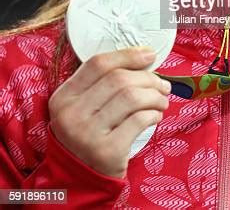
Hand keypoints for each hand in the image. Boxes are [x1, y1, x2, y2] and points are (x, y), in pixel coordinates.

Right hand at [48, 46, 170, 177]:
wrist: (80, 179)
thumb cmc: (88, 134)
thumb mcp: (83, 106)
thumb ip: (103, 82)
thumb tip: (143, 57)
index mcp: (63, 97)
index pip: (98, 64)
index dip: (128, 55)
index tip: (150, 55)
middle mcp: (71, 115)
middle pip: (119, 79)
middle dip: (148, 78)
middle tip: (162, 84)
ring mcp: (87, 134)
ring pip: (131, 97)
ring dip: (154, 95)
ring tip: (161, 100)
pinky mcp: (107, 151)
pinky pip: (139, 121)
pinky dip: (153, 114)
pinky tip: (155, 116)